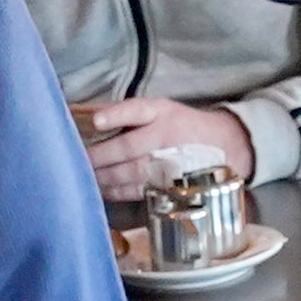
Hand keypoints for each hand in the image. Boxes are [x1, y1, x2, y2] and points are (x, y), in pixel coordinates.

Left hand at [81, 96, 257, 201]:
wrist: (225, 146)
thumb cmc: (180, 126)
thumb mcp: (162, 110)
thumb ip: (130, 116)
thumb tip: (86, 120)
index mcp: (161, 112)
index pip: (136, 110)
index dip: (116, 115)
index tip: (97, 121)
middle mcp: (165, 136)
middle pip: (128, 147)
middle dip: (99, 156)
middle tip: (75, 160)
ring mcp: (169, 162)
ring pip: (131, 171)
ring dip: (103, 176)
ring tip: (82, 176)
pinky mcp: (170, 183)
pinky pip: (138, 189)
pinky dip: (117, 190)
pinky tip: (100, 188)